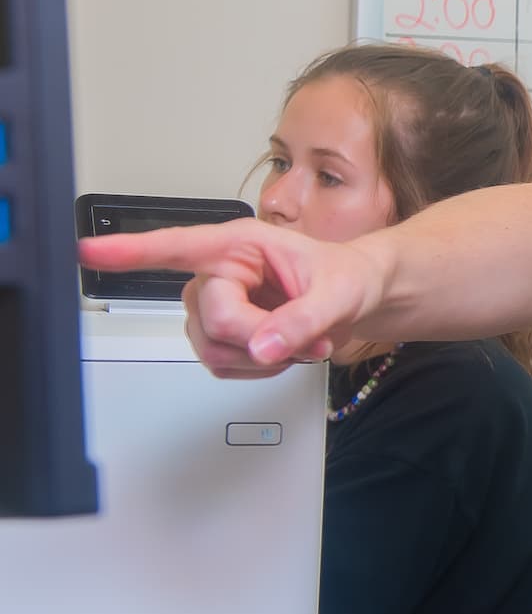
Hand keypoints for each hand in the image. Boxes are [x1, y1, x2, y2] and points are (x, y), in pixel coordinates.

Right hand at [79, 221, 384, 376]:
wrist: (362, 298)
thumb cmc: (348, 278)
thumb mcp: (339, 293)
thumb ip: (302, 320)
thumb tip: (263, 347)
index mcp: (239, 245)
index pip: (176, 247)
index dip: (129, 251)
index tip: (88, 252)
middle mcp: (218, 273)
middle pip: (212, 320)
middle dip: (262, 337)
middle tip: (307, 337)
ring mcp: (214, 307)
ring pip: (214, 349)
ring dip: (264, 357)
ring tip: (304, 341)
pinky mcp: (221, 337)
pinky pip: (225, 368)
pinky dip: (262, 369)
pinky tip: (287, 350)